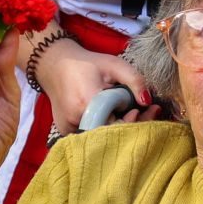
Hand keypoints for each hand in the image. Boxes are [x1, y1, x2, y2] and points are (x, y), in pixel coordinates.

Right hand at [36, 40, 152, 132]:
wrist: (55, 65)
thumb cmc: (87, 64)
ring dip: (117, 130)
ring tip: (129, 115)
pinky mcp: (65, 132)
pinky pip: (89, 138)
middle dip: (129, 127)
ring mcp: (68, 129)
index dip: (132, 121)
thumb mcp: (114, 65)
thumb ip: (134, 80)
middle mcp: (76, 120)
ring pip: (100, 139)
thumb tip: (147, 102)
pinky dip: (103, 131)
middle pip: (110, 135)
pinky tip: (111, 119)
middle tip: (140, 113)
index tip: (140, 110)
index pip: (117, 124)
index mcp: (88, 102)